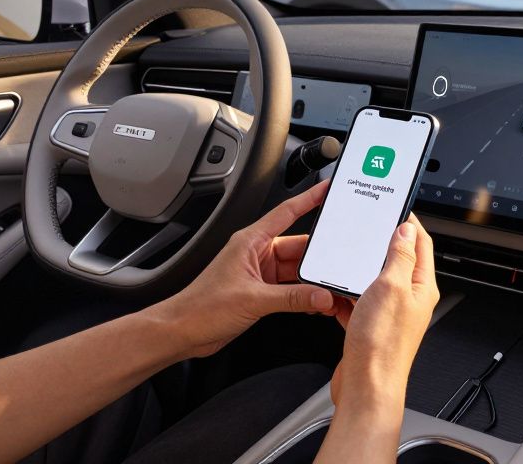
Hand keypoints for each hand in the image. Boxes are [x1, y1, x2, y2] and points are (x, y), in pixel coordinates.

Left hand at [149, 181, 335, 359]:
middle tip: (339, 264)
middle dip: (319, 257)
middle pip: (298, 247)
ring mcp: (260, 273)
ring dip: (312, 280)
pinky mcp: (261, 292)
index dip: (309, 199)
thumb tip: (321, 296)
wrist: (183, 331)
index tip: (327, 191)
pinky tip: (315, 303)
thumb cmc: (202, 307)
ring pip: (296, 270)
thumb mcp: (252, 300)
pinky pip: (291, 288)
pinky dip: (304, 295)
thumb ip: (292, 298)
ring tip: (330, 289)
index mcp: (250, 242)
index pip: (286, 213)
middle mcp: (256, 253)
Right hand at [329, 216, 439, 412]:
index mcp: (422, 287)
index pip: (421, 243)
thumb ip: (399, 256)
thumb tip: (406, 230)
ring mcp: (390, 314)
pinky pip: (358, 301)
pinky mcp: (371, 327)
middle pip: (398, 260)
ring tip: (347, 259)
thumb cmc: (382, 345)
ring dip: (359, 269)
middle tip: (368, 228)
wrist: (366, 387)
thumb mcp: (391, 287)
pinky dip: (345, 294)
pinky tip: (334, 293)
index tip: (396, 207)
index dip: (410, 222)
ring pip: (374, 281)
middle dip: (381, 243)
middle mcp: (409, 300)